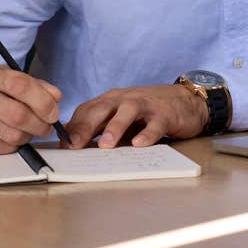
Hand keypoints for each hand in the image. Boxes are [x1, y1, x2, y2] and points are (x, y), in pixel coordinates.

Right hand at [0, 63, 62, 155]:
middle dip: (40, 123)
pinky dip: (15, 145)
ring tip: (29, 129)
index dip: (42, 101)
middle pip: (17, 114)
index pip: (20, 85)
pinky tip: (12, 136)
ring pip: (13, 134)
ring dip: (29, 135)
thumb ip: (37, 87)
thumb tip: (55, 97)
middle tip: (47, 126)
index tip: (53, 112)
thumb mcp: (13, 81)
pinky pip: (3, 148)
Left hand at [65, 84, 208, 148]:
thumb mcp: (122, 118)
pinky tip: (140, 145)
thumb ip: (102, 129)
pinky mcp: (164, 114)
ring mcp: (145, 105)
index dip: (73, 127)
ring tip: (105, 145)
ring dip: (115, 127)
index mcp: (111, 100)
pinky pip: (155, 123)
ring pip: (127, 111)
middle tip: (74, 146)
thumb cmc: (148, 112)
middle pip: (102, 108)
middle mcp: (125, 99)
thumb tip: (75, 148)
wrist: (185, 100)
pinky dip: (147, 133)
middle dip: (86, 126)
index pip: (87, 110)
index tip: (62, 146)